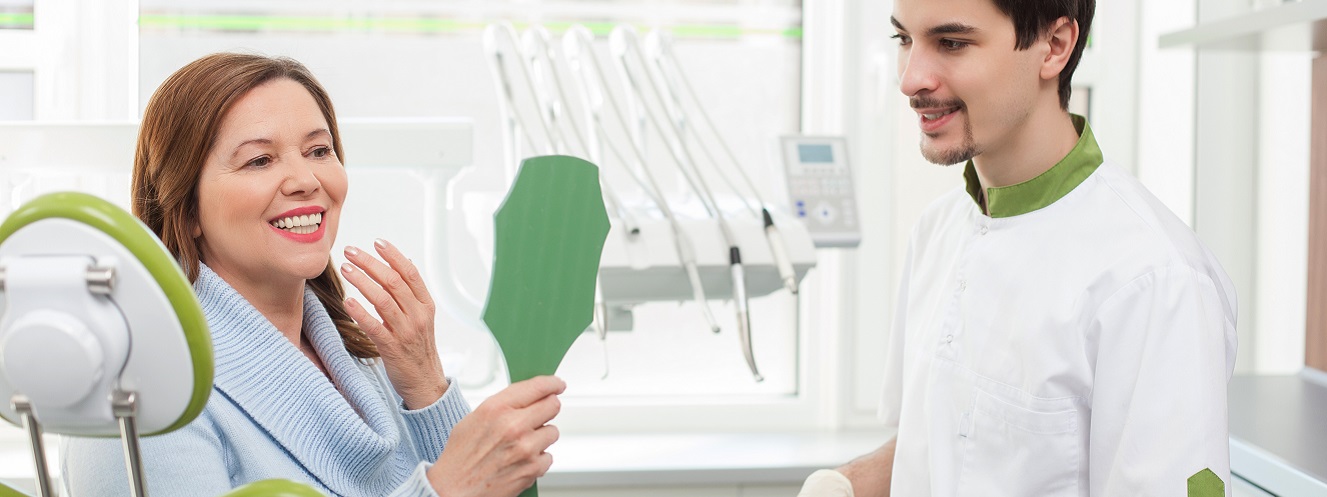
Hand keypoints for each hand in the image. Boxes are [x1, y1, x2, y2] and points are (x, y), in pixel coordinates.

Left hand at [340, 238, 446, 408]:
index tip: (376, 242)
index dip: (393, 255)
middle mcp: (418, 316)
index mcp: (426, 305)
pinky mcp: (392, 348)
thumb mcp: (422, 317)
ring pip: (383, 300)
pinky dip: (360, 312)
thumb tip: (406, 262)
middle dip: (371, 263)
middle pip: (394, 282)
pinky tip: (347, 301)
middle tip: (351, 251)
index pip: (410, 273)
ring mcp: (406, 332)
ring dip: (362, 281)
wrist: (425, 382)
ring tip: (346, 269)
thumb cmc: (419, 348)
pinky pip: (374, 327)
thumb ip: (412, 292)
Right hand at [429, 376, 564, 496]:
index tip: (557, 385)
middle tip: (539, 415)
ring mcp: (526, 448)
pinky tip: (520, 461)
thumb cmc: (460, 456)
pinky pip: (548, 456)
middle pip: (552, 406)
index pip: (537, 387)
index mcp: (497, 409)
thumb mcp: (474, 418)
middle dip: (547, 408)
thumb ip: (502, 405)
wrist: (453, 489)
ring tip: (520, 444)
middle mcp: (514, 426)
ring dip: (541, 436)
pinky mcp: (533, 469)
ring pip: (552, 431)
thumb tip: (526, 398)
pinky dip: (538, 459)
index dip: (552, 384)